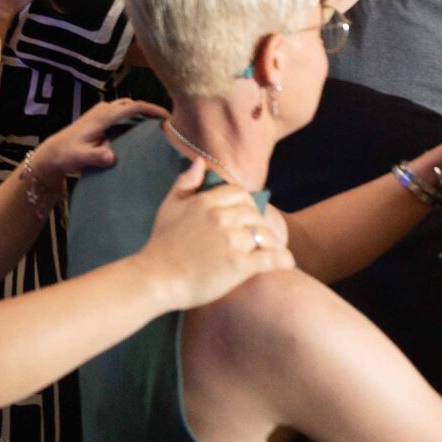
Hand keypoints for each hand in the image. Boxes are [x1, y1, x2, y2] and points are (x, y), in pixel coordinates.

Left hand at [33, 99, 165, 179]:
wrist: (54, 152)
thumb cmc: (67, 154)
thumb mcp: (81, 157)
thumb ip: (96, 156)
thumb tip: (112, 156)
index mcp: (103, 116)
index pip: (133, 107)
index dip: (152, 110)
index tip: (169, 117)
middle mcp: (104, 109)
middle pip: (133, 103)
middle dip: (151, 109)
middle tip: (170, 122)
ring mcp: (102, 112)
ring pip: (128, 107)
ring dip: (143, 112)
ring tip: (160, 125)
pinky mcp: (101, 117)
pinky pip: (123, 112)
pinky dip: (135, 116)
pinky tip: (142, 129)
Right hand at [133, 155, 292, 312]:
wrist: (155, 279)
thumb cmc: (161, 245)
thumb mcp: (169, 206)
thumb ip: (185, 182)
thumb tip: (201, 162)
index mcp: (205, 202)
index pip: (241, 193)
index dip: (248, 205)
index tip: (248, 219)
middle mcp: (220, 217)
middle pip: (255, 214)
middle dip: (260, 225)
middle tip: (261, 239)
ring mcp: (231, 241)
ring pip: (265, 234)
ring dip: (272, 243)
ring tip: (272, 252)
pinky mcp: (238, 265)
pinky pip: (271, 258)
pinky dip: (283, 260)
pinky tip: (286, 264)